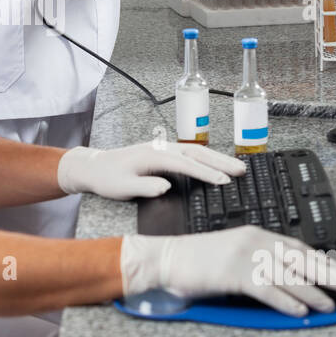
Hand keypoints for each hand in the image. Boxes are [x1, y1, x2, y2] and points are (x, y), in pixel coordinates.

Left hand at [57, 140, 245, 199]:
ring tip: (237, 167)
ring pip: (196, 151)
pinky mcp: (163, 153)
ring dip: (217, 158)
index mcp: (153, 156)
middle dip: (220, 162)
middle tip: (241, 170)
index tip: (223, 182)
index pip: (185, 165)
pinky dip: (206, 158)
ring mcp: (163, 149)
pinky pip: (190, 154)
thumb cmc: (108, 179)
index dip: (205, 173)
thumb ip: (145, 187)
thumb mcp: (123, 187)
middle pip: (196, 153)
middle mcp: (161, 149)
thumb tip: (167, 186)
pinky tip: (217, 165)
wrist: (94, 167)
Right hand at [120, 225, 335, 315]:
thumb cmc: (196, 261)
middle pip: (300, 259)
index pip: (297, 247)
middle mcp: (254, 241)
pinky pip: (268, 289)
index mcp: (255, 234)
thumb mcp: (232, 254)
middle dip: (327, 273)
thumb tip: (285, 280)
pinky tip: (300, 311)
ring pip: (288, 276)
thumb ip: (257, 262)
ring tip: (328, 305)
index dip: (322, 260)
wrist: (167, 259)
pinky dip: (286, 301)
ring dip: (312, 292)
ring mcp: (245, 257)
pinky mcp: (234, 273)